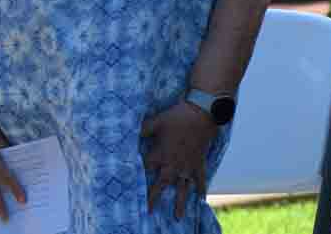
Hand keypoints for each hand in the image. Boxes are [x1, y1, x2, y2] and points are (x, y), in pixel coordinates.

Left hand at [141, 101, 216, 219]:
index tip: (131, 186)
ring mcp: (188, 165)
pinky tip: (200, 199)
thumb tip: (129, 131)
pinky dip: (200, 188)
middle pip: (162, 184)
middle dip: (154, 197)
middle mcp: (173, 163)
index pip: (146, 168)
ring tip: (178, 217)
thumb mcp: (156, 121)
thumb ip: (143, 129)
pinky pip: (200, 179)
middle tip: (149, 211)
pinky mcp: (199, 163)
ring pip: (183, 188)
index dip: (138, 176)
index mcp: (160, 153)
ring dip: (180, 203)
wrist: (201, 114)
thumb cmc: (177, 117)